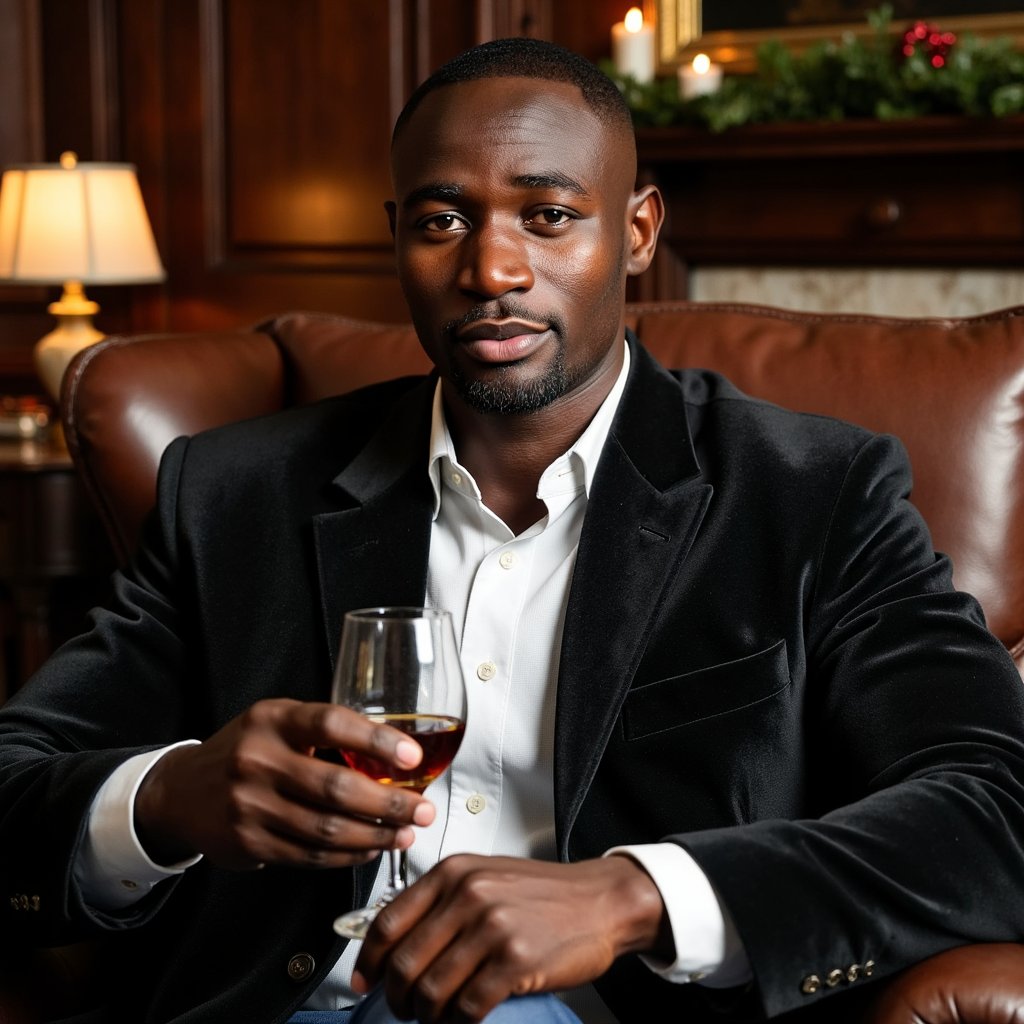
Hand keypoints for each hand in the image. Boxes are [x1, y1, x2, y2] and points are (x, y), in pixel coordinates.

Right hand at [134, 698, 434, 868]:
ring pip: (326, 829)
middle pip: (335, 788)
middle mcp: (257, 760)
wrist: (181, 791)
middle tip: (422, 809)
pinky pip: (310, 855)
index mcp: (272, 720)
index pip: (330, 724)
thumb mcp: (277, 722)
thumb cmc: (246, 750)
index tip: (413, 756)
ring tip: (405, 832)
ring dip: (375, 835)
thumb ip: (326, 731)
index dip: (376, 741)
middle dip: (389, 803)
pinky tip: (371, 847)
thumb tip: (395, 754)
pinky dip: (348, 855)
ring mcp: (249, 805)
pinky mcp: (248, 843)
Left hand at [354, 854, 670, 1023]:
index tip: (364, 981)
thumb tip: (395, 941)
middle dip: (396, 998)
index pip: (388, 922)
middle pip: (404, 963)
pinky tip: (466, 1020)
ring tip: (437, 1016)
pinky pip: (468, 1008)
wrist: (599, 900)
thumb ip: (442, 900)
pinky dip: (460, 1023)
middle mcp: (468, 895)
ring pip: (431, 991)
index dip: (368, 961)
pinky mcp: (517, 961)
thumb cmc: (542, 893)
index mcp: (453, 872)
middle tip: (405, 1009)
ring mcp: (492, 928)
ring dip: (428, 1015)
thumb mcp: (484, 877)